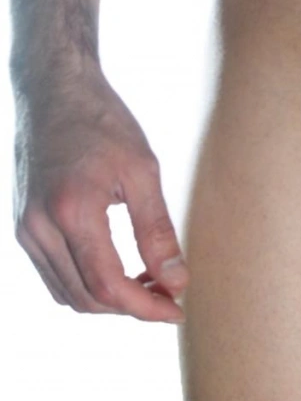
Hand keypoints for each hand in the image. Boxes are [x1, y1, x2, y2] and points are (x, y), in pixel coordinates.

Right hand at [11, 58, 187, 321]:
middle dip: (130, 307)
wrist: (54, 91)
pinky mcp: (22, 227)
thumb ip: (157, 230)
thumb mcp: (142, 169)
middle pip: (86, 297)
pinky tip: (118, 269)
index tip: (178, 309)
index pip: (108, 285)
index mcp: (72, 211)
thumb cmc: (103, 122)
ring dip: (108, 299)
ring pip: (67, 293)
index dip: (146, 307)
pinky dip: (85, 284)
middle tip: (170, 295)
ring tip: (149, 283)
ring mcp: (25, 229)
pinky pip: (53, 276)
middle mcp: (39, 227)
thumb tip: (176, 281)